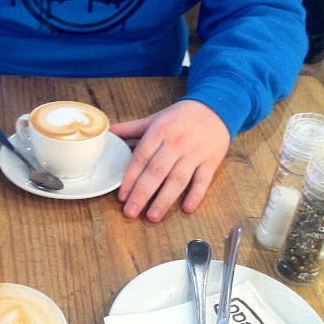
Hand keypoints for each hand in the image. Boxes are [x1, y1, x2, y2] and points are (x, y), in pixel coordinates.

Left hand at [110, 100, 229, 221]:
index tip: (122, 196)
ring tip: (152, 216)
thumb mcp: (154, 119)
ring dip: (164, 200)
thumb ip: (130, 128)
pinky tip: (186, 209)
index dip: (130, 179)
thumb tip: (106, 131)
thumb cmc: (180, 117)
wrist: (216, 106)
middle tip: (131, 212)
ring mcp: (195, 153)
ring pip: (177, 179)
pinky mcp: (211, 161)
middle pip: (156, 172)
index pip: (141, 158)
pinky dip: (196, 195)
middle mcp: (176, 143)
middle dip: (142, 194)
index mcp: (159, 132)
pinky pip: (203, 180)